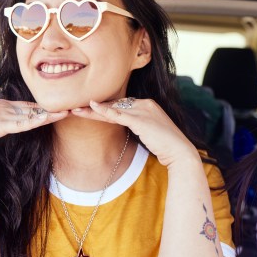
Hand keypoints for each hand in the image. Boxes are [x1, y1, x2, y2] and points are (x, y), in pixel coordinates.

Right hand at [0, 70, 67, 142]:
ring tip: (67, 112)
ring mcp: (4, 116)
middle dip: (51, 109)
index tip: (55, 107)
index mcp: (1, 105)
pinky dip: (37, 122)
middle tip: (70, 107)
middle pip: (33, 109)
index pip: (26, 106)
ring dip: (50, 115)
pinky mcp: (0, 126)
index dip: (41, 107)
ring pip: (32, 116)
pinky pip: (23, 124)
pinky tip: (49, 120)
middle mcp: (5, 108)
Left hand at [70, 98, 199, 167]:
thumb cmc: (168, 147)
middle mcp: (145, 104)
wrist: (180, 152)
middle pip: (115, 105)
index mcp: (148, 105)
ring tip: (76, 109)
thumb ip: (141, 128)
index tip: (91, 111)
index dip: (106, 109)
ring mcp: (142, 110)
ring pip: (112, 109)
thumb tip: (132, 130)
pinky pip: (117, 114)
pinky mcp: (139, 120)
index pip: (122, 105)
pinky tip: (91, 106)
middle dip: (96, 108)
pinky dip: (103, 111)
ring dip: (93, 110)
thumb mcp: (152, 134)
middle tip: (77, 107)